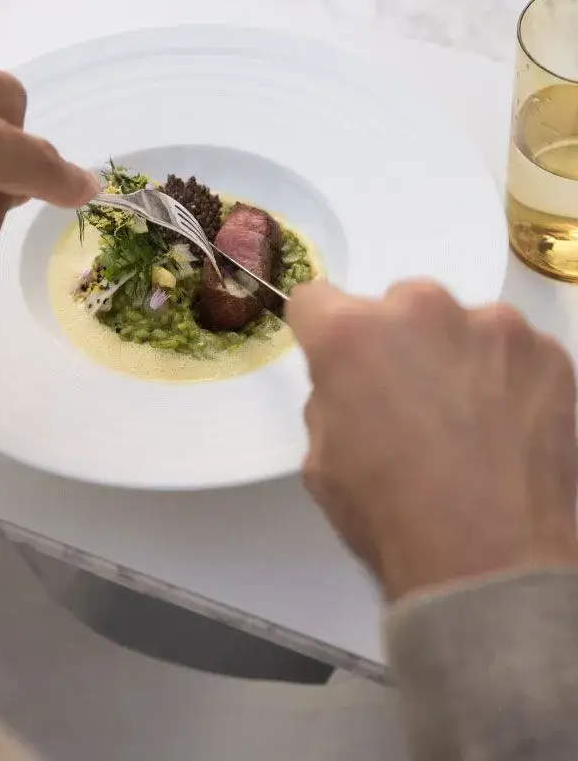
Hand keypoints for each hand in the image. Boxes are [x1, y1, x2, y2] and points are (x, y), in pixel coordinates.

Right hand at [289, 280, 577, 601]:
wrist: (491, 566)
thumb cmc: (390, 517)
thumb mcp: (321, 462)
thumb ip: (331, 400)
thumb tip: (352, 388)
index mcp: (351, 334)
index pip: (315, 298)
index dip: (321, 333)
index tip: (335, 360)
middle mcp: (422, 309)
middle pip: (398, 305)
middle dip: (397, 342)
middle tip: (409, 401)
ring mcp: (494, 327)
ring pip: (461, 324)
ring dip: (456, 355)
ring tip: (468, 421)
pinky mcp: (549, 354)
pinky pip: (514, 351)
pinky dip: (507, 378)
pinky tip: (506, 430)